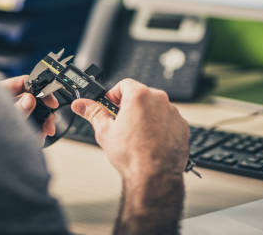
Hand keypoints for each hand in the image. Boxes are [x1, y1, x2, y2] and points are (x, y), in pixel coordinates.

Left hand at [0, 75, 57, 144]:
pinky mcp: (14, 125)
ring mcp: (12, 113)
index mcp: (2, 91)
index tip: (51, 102)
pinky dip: (36, 133)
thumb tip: (30, 99)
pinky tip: (35, 140)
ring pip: (35, 114)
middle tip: (49, 125)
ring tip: (42, 136)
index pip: (25, 82)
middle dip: (45, 112)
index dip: (41, 89)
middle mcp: (8, 100)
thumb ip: (16, 109)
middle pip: (34, 99)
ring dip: (42, 125)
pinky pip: (30, 126)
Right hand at [71, 78, 189, 181]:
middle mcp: (159, 100)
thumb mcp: (105, 131)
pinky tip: (149, 141)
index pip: (123, 84)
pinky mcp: (182, 126)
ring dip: (144, 116)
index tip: (109, 106)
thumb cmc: (132, 156)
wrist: (155, 177)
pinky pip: (167, 120)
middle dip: (129, 106)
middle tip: (120, 123)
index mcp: (139, 96)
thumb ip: (93, 113)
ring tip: (135, 136)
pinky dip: (159, 127)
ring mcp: (173, 113)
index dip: (113, 95)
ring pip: (154, 108)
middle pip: (140, 95)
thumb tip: (81, 104)